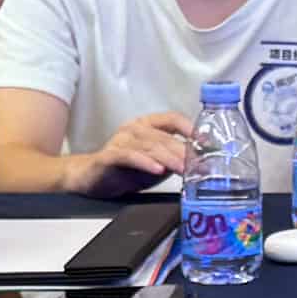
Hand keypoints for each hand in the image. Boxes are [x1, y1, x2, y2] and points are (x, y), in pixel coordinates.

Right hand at [90, 111, 205, 191]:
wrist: (92, 179)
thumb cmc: (126, 169)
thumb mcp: (156, 163)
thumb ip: (175, 159)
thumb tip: (202, 164)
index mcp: (147, 125)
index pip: (171, 119)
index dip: (188, 127)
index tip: (204, 140)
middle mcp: (134, 129)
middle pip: (163, 137)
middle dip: (183, 152)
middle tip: (198, 165)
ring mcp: (120, 141)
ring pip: (149, 146)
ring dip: (169, 159)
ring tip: (182, 169)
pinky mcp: (109, 156)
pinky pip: (129, 156)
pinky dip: (144, 163)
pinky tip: (157, 170)